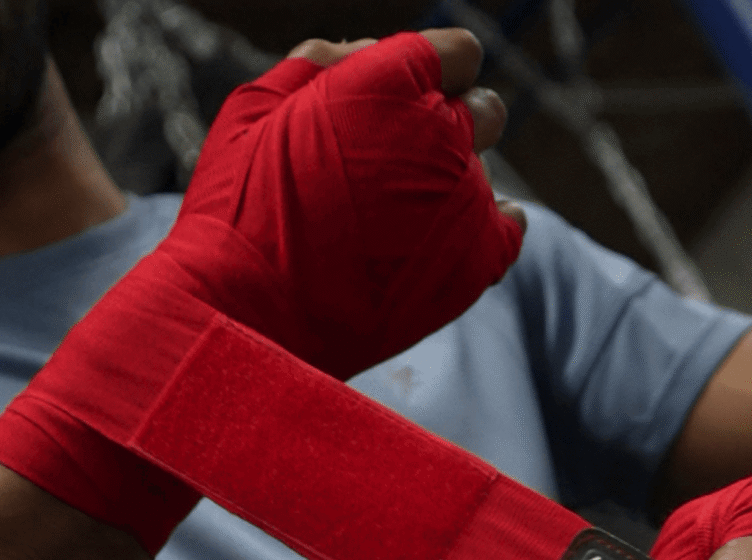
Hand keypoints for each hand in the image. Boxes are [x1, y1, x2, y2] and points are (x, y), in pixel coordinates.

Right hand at [168, 28, 525, 379]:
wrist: (251, 314)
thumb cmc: (239, 210)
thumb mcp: (254, 108)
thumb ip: (322, 64)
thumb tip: (369, 54)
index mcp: (390, 84)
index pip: (456, 53)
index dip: (426, 76)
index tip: (395, 106)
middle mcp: (441, 133)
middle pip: (481, 109)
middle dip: (445, 127)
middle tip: (387, 168)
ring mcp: (466, 198)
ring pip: (485, 171)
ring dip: (449, 185)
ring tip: (387, 225)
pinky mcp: (478, 259)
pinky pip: (511, 225)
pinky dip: (488, 228)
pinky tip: (444, 240)